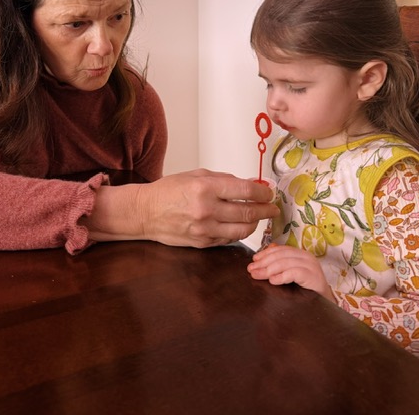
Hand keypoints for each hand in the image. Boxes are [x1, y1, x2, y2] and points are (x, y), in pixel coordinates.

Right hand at [87, 169, 278, 247]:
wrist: (146, 213)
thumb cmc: (169, 190)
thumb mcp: (197, 175)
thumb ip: (225, 179)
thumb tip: (251, 183)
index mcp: (206, 188)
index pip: (245, 191)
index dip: (263, 192)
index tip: (269, 192)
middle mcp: (207, 210)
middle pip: (248, 213)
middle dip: (265, 210)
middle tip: (273, 207)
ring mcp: (205, 229)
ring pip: (243, 230)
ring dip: (255, 223)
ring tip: (258, 216)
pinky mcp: (203, 243)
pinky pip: (229, 239)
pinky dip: (238, 232)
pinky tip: (240, 225)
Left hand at [247, 244, 334, 301]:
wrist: (326, 304)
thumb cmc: (307, 290)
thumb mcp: (291, 275)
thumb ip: (280, 265)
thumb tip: (261, 259)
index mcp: (301, 254)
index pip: (280, 250)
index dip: (265, 254)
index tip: (253, 260)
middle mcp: (306, 257)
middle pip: (281, 256)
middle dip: (263, 262)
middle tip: (251, 269)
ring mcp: (311, 266)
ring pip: (285, 263)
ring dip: (269, 269)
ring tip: (258, 275)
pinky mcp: (313, 276)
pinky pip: (295, 273)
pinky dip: (282, 276)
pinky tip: (273, 281)